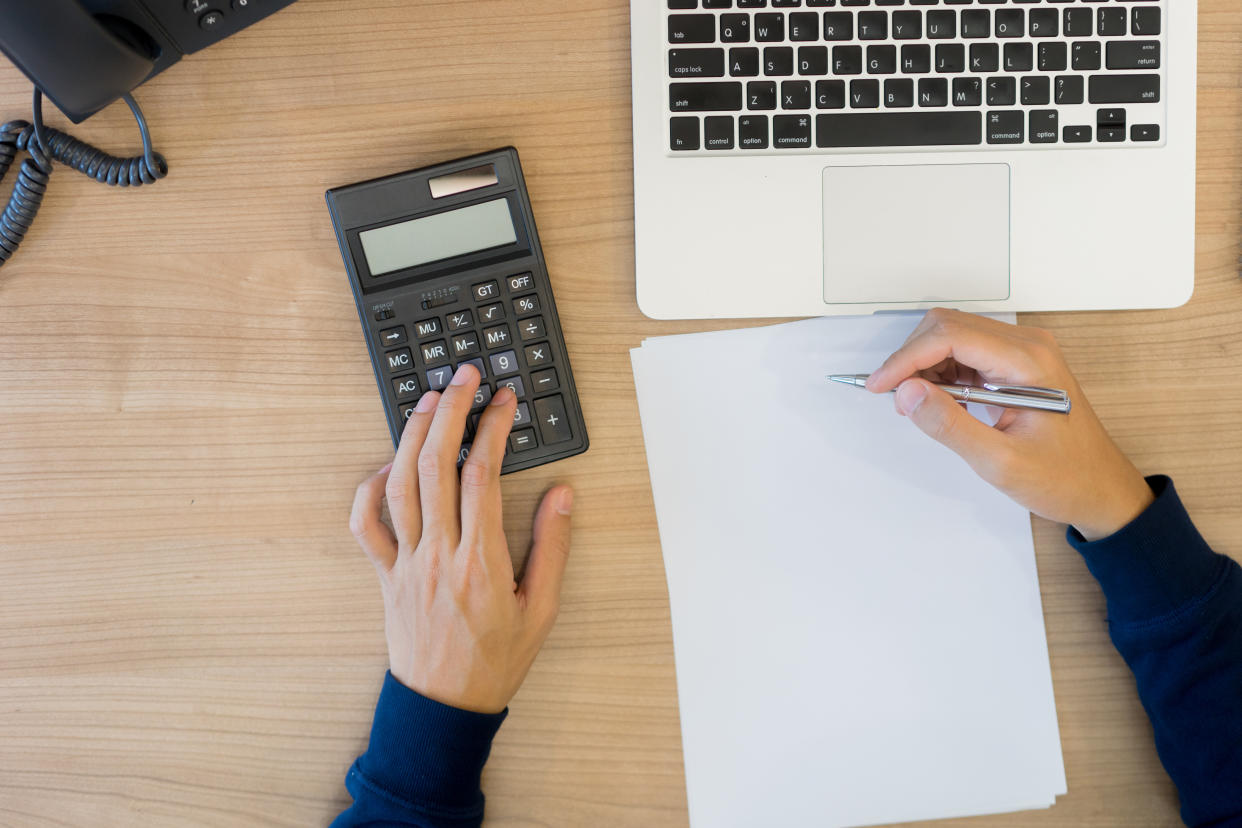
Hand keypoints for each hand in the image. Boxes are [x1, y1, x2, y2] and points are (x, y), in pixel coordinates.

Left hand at [349, 363, 573, 713]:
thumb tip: (562, 495)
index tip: (503, 400)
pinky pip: (366, 526)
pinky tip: (386, 465)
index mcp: (481, 561)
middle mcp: (438, 554)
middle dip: (450, 411)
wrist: (445, 706)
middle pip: (436, 466)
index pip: (482, 475)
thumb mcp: (543, 609)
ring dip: (411, 435)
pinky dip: (369, 489)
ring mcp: (406, 563)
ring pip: (399, 484)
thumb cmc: (496, 661)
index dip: (492, 428)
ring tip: (428, 400)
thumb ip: (553, 548)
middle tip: (463, 378)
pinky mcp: (385, 575)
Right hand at [867, 309, 1152, 540]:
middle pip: (948, 326)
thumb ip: (950, 425)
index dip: (906, 359)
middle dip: (911, 358)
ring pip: (952, 336)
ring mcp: (1022, 353)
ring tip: (915, 406)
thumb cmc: (1064, 478)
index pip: (951, 336)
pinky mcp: (1015, 365)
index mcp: (1028, 361)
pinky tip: (937, 402)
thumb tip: (907, 392)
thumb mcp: (1000, 462)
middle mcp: (1027, 346)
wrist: (1101, 490)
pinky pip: (965, 353)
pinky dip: (940, 373)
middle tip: (895, 399)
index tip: (880, 387)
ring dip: (923, 365)